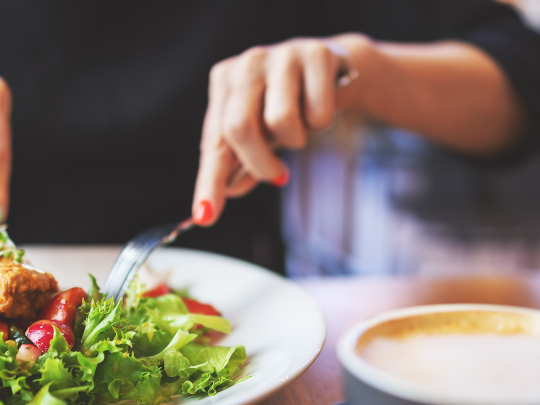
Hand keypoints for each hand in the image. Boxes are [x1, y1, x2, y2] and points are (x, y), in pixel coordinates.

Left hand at [192, 34, 363, 225]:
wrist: (334, 68)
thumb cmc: (289, 102)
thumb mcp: (260, 132)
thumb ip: (241, 161)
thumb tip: (229, 190)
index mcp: (224, 82)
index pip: (213, 141)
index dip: (209, 182)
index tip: (205, 215)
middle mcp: (246, 65)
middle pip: (239, 128)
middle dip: (259, 163)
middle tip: (276, 175)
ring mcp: (281, 56)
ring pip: (281, 120)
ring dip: (296, 140)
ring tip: (301, 128)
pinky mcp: (316, 55)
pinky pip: (317, 112)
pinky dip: (321, 122)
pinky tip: (320, 107)